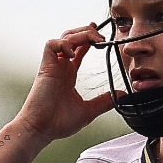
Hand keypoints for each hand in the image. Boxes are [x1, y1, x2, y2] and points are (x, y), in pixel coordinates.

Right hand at [16, 24, 114, 140]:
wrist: (41, 130)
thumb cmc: (58, 123)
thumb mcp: (88, 111)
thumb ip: (103, 102)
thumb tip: (121, 96)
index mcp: (68, 74)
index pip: (79, 49)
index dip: (89, 39)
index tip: (101, 34)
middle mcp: (60, 67)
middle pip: (72, 37)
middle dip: (86, 32)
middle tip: (101, 35)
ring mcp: (53, 66)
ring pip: (64, 37)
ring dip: (79, 34)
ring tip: (93, 40)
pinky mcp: (45, 67)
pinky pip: (51, 45)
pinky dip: (63, 44)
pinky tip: (73, 53)